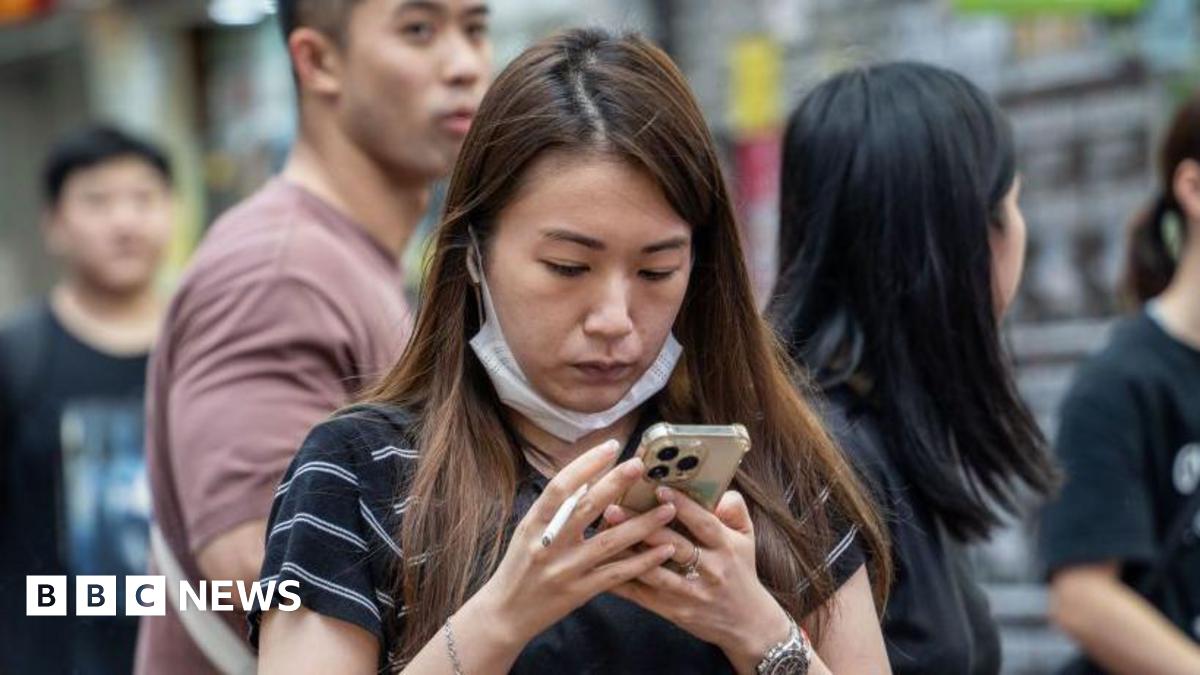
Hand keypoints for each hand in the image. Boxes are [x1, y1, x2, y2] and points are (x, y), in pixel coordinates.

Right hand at [472, 439, 678, 647]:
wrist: (506, 614)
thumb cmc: (519, 566)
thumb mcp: (528, 531)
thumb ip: (556, 507)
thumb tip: (585, 479)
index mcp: (533, 523)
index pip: (560, 487)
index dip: (585, 464)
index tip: (610, 446)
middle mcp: (549, 545)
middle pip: (586, 508)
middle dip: (615, 483)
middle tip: (641, 465)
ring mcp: (566, 570)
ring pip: (610, 542)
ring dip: (642, 524)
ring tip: (669, 508)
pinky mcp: (580, 593)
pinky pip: (617, 574)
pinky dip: (642, 561)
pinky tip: (665, 549)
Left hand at [605, 487, 792, 674]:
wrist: (748, 624)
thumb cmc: (741, 572)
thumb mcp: (747, 538)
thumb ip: (735, 510)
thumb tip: (719, 492)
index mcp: (727, 548)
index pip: (704, 523)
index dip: (683, 506)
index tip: (658, 488)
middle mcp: (710, 571)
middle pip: (674, 546)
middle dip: (642, 526)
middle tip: (614, 508)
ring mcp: (691, 594)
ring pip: (655, 573)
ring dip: (627, 554)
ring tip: (602, 535)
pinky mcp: (674, 611)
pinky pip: (643, 596)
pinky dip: (621, 582)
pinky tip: (600, 568)